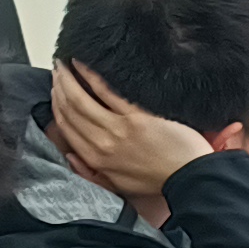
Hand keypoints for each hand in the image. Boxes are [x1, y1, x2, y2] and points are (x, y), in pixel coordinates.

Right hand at [50, 61, 214, 200]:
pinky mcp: (138, 116)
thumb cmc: (161, 179)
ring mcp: (120, 128)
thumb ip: (92, 172)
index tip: (55, 91)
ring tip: (65, 64)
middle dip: (59, 87)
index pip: (66, 127)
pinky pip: (107, 90)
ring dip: (69, 78)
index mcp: (97, 159)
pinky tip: (84, 62)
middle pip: (70, 109)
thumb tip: (70, 155)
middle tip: (58, 71)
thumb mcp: (119, 185)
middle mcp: (103, 143)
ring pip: (81, 99)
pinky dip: (91, 74)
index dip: (56, 106)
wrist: (193, 176)